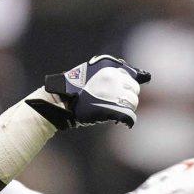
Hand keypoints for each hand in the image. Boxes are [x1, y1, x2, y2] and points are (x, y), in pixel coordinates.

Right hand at [26, 55, 150, 129]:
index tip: (122, 90)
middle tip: (118, 101)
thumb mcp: (87, 72)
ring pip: (133, 103)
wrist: (59, 102)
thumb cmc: (70, 88)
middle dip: (128, 96)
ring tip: (117, 110)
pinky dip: (128, 120)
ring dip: (127, 107)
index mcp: (109, 70)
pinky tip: (124, 122)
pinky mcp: (113, 110)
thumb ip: (104, 72)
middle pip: (134, 90)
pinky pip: (129, 116)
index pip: (131, 78)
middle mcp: (115, 81)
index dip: (127, 85)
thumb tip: (123, 74)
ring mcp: (115, 95)